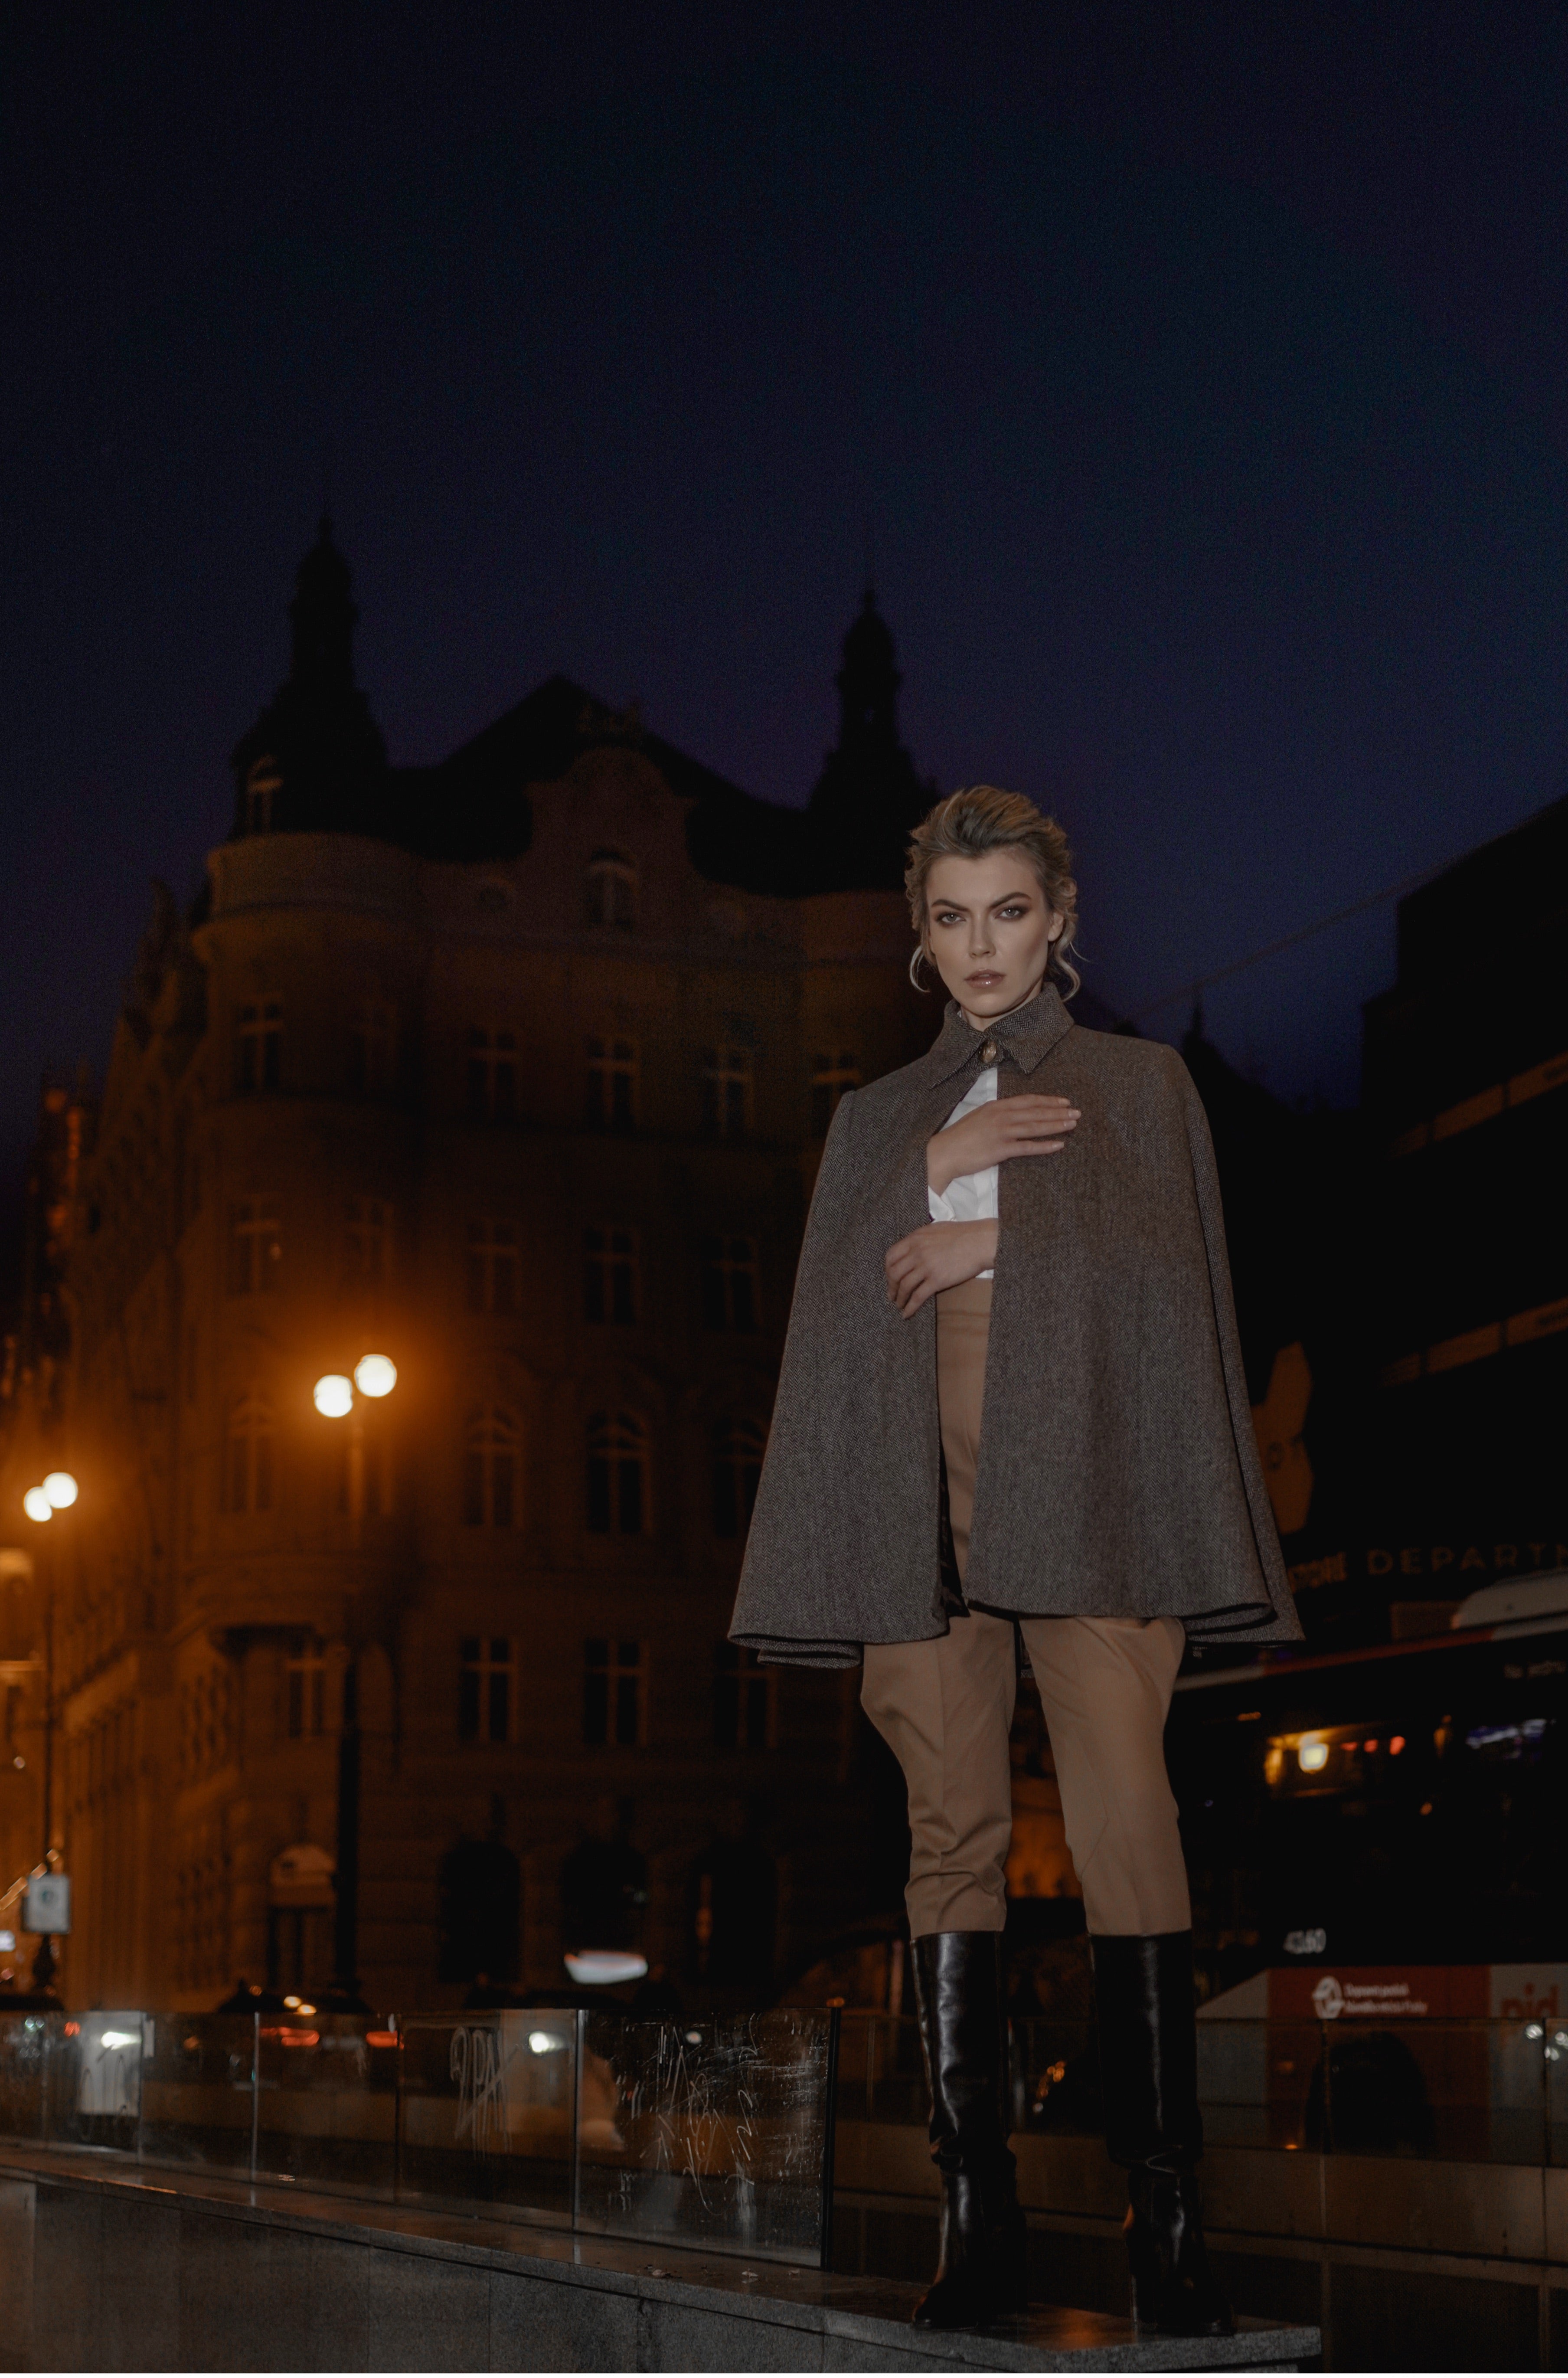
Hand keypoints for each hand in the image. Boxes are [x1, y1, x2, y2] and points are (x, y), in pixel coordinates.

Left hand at [884, 1220, 998, 1316]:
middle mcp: (917, 1252)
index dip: (887, 1270)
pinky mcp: (937, 1280)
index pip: (891, 1256)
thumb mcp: (935, 1230)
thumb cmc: (962, 1234)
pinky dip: (910, 1307)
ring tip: (899, 1305)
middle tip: (892, 1295)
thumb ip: (920, 1240)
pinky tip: (907, 1314)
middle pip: (894, 1273)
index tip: (890, 1277)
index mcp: (915, 1239)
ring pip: (903, 1286)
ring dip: (899, 1298)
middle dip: (890, 1287)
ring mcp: (926, 1267)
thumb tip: (912, 1249)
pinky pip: (917, 1296)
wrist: (980, 1242)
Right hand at [927, 1094, 1079, 1196]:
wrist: (944, 1152)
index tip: (1064, 1101)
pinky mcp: (1000, 1149)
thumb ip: (997, 1114)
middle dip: (1058, 1111)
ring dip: (1056, 1125)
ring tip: (1073, 1124)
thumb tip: (1012, 1114)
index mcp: (996, 1106)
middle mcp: (1001, 1116)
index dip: (1048, 1100)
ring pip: (1035, 1126)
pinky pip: (1027, 1147)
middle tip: (1077, 1112)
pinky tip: (1059, 1145)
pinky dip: (1045, 1145)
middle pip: (1036, 1112)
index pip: (1028, 1100)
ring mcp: (1001, 1132)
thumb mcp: (978, 1117)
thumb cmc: (960, 1137)